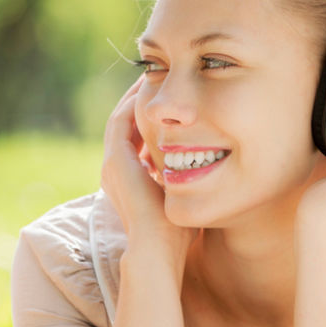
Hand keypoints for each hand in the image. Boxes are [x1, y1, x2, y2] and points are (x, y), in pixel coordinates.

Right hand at [101, 77, 196, 272]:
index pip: (137, 139)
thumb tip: (214, 169)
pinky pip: (121, 119)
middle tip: (162, 78)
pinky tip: (152, 84)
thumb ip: (189, 182)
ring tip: (157, 74)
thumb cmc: (177, 235)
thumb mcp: (184, 200)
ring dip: (136, 95)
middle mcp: (114, 170)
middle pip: (126, 124)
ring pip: (121, 117)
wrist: (157, 252)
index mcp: (128, 180)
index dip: (153, 118)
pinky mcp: (115, 159)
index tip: (174, 102)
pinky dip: (133, 101)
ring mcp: (111, 164)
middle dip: (143, 101)